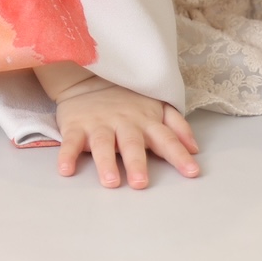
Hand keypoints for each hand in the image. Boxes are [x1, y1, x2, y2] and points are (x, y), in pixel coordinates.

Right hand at [42, 70, 200, 188]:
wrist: (89, 77)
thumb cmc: (127, 100)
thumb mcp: (156, 107)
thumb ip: (176, 126)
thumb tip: (195, 149)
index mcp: (146, 121)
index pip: (166, 138)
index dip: (179, 154)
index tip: (192, 171)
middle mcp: (124, 123)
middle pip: (131, 144)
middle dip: (137, 163)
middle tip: (140, 184)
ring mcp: (99, 124)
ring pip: (102, 144)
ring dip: (105, 163)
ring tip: (110, 181)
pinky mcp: (76, 126)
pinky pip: (71, 142)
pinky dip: (67, 155)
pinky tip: (66, 169)